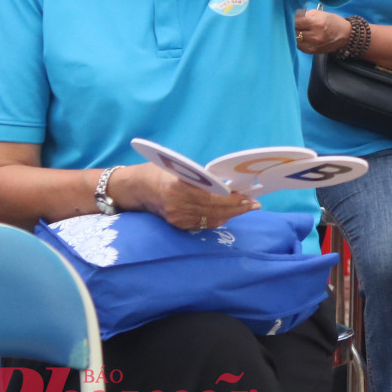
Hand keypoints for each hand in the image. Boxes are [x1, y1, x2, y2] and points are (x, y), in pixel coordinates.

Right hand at [122, 162, 258, 230]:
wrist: (136, 188)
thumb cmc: (160, 171)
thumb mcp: (180, 167)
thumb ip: (201, 176)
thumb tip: (227, 183)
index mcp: (178, 188)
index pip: (212, 198)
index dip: (233, 200)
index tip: (249, 198)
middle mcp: (177, 206)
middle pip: (214, 211)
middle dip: (237, 208)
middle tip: (255, 204)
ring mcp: (176, 218)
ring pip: (211, 220)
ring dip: (231, 214)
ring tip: (247, 208)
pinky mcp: (176, 225)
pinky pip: (203, 224)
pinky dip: (218, 219)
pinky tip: (229, 213)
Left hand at [293, 8, 353, 54]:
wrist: (345, 35)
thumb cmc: (333, 22)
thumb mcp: (321, 13)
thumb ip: (306, 14)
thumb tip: (294, 16)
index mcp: (316, 23)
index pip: (295, 22)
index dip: (293, 19)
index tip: (294, 19)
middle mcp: (314, 35)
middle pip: (294, 31)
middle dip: (294, 27)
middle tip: (297, 25)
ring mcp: (312, 45)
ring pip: (295, 40)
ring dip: (296, 35)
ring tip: (300, 31)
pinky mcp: (312, 51)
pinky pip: (299, 46)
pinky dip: (299, 42)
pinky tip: (304, 38)